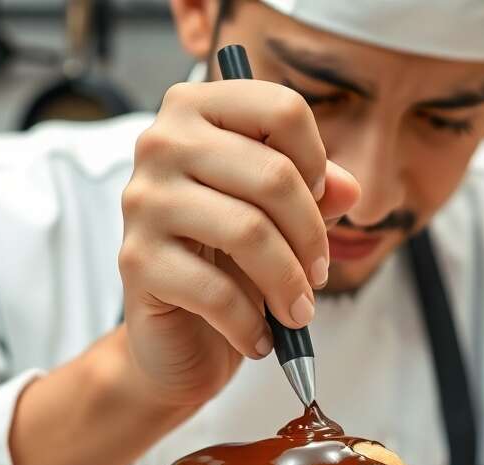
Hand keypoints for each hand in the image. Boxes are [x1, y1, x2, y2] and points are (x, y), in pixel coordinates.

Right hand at [119, 79, 359, 406]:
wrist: (175, 331)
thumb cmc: (228, 260)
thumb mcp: (279, 217)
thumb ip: (315, 192)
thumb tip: (349, 189)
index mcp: (196, 108)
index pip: (281, 109)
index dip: (317, 163)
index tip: (321, 206)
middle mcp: (161, 142)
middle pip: (274, 174)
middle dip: (311, 237)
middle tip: (318, 276)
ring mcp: (143, 200)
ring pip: (248, 231)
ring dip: (288, 283)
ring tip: (298, 313)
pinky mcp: (135, 260)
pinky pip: (215, 291)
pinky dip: (250, 323)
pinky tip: (259, 337)